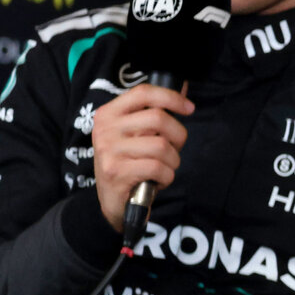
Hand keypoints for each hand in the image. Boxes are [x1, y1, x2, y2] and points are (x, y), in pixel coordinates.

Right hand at [90, 84, 193, 231]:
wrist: (114, 201)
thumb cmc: (130, 163)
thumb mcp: (135, 135)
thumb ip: (153, 116)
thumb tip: (184, 93)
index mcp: (109, 114)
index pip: (143, 93)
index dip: (171, 97)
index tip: (189, 108)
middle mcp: (105, 129)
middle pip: (158, 118)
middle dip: (178, 136)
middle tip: (175, 149)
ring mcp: (109, 150)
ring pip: (162, 146)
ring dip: (173, 161)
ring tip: (164, 168)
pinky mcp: (116, 172)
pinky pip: (158, 167)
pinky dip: (167, 177)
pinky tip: (158, 180)